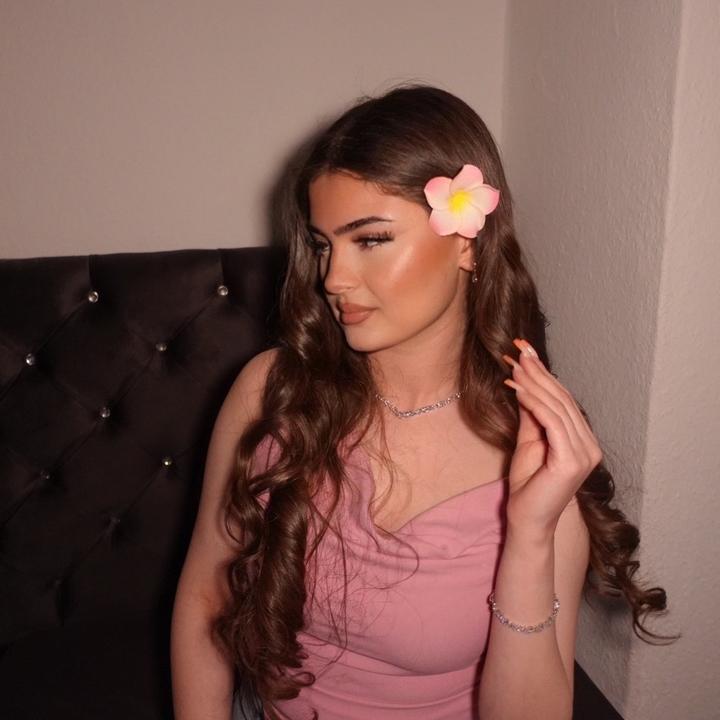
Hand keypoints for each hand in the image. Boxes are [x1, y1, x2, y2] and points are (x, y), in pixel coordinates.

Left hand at [501, 338, 602, 537]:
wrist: (527, 518)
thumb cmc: (529, 484)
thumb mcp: (529, 440)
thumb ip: (532, 415)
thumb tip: (525, 384)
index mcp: (583, 440)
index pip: (564, 400)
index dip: (544, 375)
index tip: (525, 353)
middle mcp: (590, 445)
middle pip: (562, 399)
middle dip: (539, 373)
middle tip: (519, 351)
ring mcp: (585, 453)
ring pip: (558, 408)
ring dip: (534, 383)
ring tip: (515, 366)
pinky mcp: (572, 460)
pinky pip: (552, 423)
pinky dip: (535, 403)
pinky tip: (519, 388)